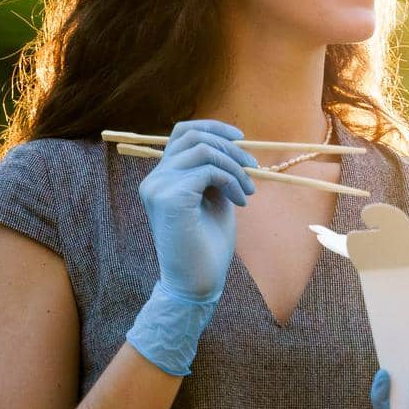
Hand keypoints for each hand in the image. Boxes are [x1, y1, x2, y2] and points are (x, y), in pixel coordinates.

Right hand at [137, 119, 257, 301]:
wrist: (197, 281)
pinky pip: (208, 170)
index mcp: (162, 177)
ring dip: (235, 166)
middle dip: (232, 149)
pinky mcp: (169, 198)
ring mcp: (157, 187)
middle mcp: (154, 179)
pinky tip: (240, 201)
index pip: (182, 132)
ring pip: (203, 150)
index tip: (241, 138)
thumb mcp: (213, 197)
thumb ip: (214, 171)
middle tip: (254, 171)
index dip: (213, 127)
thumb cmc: (207, 244)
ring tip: (248, 190)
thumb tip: (233, 144)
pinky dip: (231, 180)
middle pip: (194, 136)